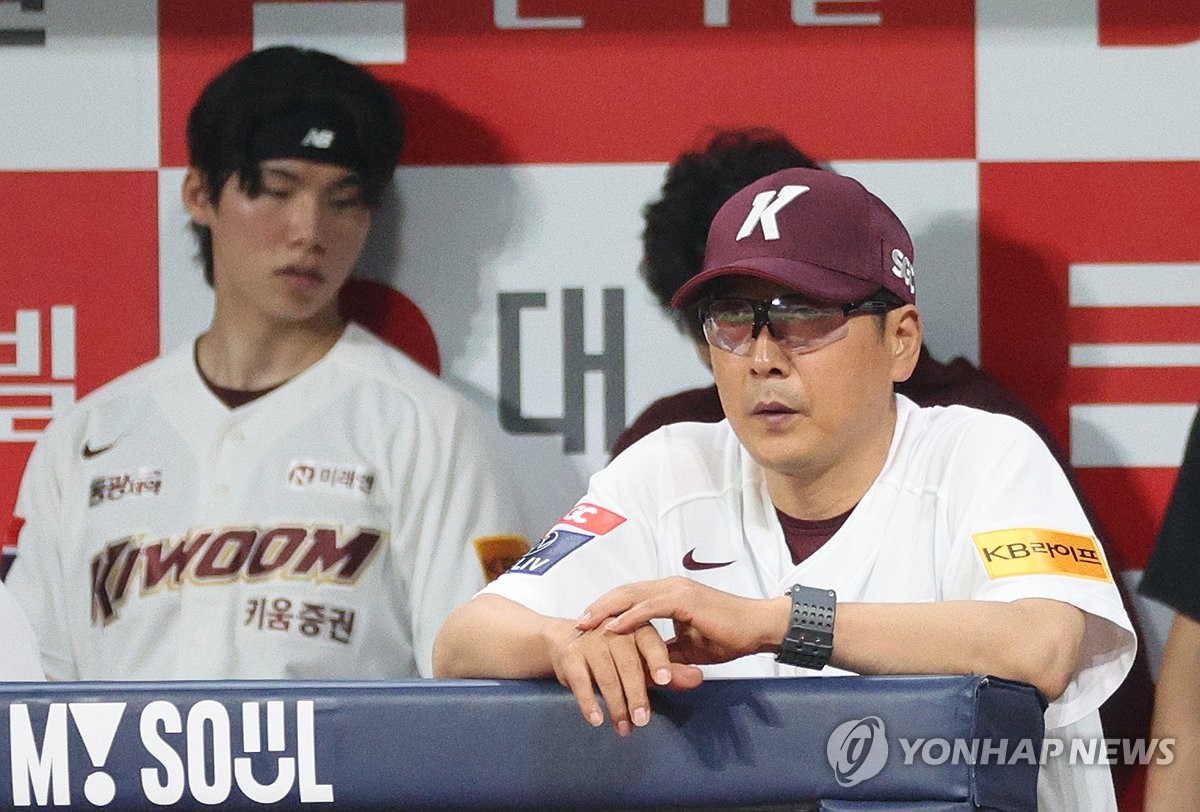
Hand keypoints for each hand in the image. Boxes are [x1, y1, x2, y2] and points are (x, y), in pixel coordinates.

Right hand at [548, 621, 701, 735]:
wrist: (566, 640)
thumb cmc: (613, 652)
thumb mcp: (643, 660)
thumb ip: (670, 671)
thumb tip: (698, 678)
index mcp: (636, 627)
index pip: (650, 643)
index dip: (658, 661)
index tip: (664, 681)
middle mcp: (613, 630)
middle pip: (628, 664)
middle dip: (636, 695)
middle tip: (643, 720)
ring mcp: (590, 641)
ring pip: (606, 676)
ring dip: (616, 706)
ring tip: (625, 728)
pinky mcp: (570, 655)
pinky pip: (581, 682)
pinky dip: (589, 703)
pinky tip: (597, 719)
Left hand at [577, 576, 789, 665]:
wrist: (758, 628)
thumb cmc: (728, 636)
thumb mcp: (687, 647)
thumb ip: (664, 651)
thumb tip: (643, 665)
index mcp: (669, 594)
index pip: (629, 597)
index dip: (606, 609)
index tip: (586, 625)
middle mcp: (669, 586)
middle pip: (623, 591)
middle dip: (598, 607)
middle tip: (576, 624)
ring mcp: (677, 590)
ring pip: (632, 595)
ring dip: (606, 610)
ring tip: (586, 624)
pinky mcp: (685, 600)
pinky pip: (650, 607)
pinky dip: (630, 617)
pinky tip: (613, 628)